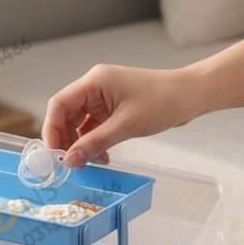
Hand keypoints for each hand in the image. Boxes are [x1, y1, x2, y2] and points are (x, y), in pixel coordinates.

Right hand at [42, 64, 203, 167]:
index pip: (59, 104)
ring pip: (78, 124)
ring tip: (91, 161)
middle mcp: (94, 87)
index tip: (53, 153)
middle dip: (66, 140)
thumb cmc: (164, 101)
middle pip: (66, 115)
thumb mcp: (126, 125)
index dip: (51, 129)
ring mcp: (103, 98)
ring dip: (81, 144)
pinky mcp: (112, 109)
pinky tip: (102, 156)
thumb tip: (70, 160)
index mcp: (94, 82)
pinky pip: (93, 127)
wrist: (191, 96)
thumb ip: (95, 143)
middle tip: (71, 162)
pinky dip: (94, 143)